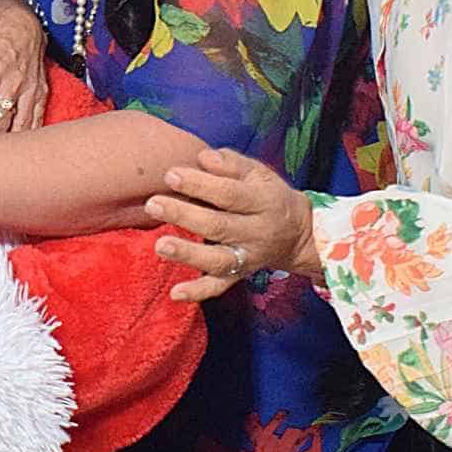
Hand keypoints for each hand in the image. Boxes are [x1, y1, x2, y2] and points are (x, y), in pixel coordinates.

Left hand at [143, 147, 323, 303]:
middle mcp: (256, 232)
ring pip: (218, 259)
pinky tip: (175, 293)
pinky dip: (198, 292)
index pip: (229, 194)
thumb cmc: (267, 195)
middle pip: (219, 226)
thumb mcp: (258, 173)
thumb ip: (231, 164)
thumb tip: (203, 158)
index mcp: (263, 201)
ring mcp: (248, 257)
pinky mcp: (239, 275)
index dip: (199, 184)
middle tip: (153, 204)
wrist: (298, 234)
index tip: (170, 175)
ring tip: (160, 245)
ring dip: (188, 254)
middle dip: (184, 215)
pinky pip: (219, 286)